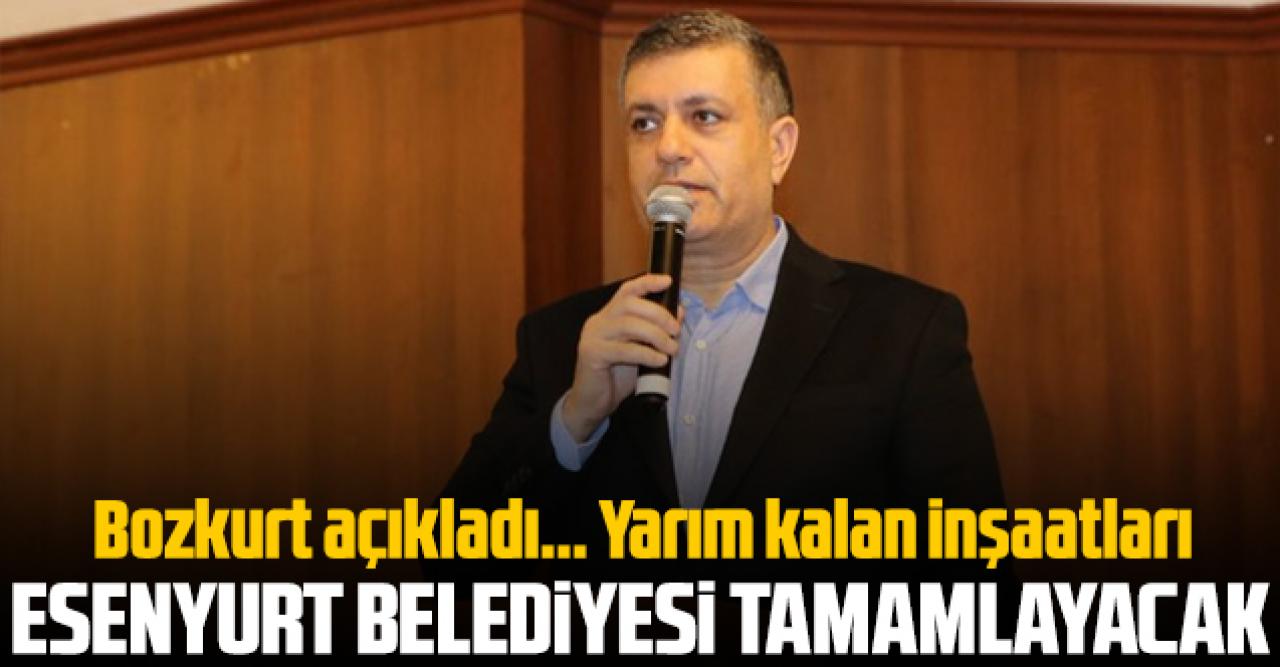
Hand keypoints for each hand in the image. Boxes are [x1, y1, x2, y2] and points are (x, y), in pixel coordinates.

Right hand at [562, 274, 680, 441]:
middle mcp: (598, 322)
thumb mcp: (641, 350)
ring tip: (671, 348)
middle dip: (658, 314)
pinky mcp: (592, 354)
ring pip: (627, 324)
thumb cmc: (617, 376)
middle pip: (629, 304)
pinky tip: (659, 360)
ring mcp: (592, 337)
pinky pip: (623, 349)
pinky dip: (646, 353)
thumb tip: (678, 311)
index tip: (668, 281)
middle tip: (675, 330)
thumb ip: (655, 331)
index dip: (647, 283)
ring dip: (656, 335)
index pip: (626, 291)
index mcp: (608, 316)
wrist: (593, 403)